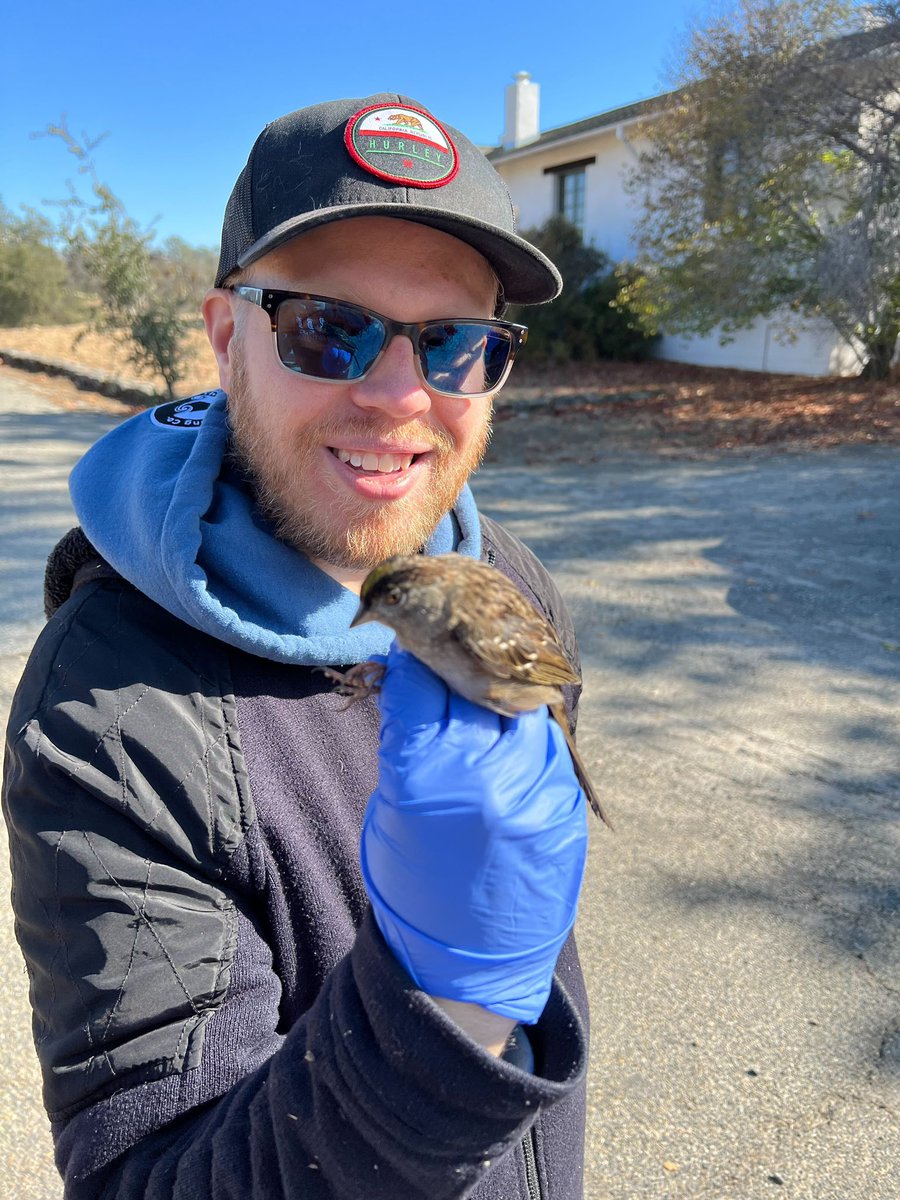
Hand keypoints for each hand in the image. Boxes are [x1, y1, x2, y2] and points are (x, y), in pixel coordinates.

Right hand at [360, 645, 587, 1024]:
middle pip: (476, 680)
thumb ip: (412, 737)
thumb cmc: (415, 876)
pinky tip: (512, 745)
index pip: (421, 680)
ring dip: (501, 695)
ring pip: (520, 703)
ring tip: (487, 702)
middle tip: (455, 658)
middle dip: (462, 665)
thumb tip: (424, 672)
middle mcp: (479, 777)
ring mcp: (530, 790)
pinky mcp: (564, 805)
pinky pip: (548, 744)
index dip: (416, 659)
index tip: (417, 652)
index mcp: (420, 776)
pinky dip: (528, 736)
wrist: (464, 958)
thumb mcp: (394, 804)